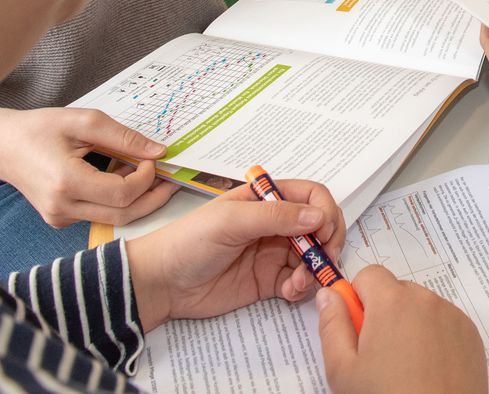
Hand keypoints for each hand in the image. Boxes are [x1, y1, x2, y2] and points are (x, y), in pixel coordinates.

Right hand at [0, 107, 177, 226]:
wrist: (1, 145)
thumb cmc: (39, 128)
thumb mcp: (84, 122)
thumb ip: (124, 137)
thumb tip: (159, 151)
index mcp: (66, 183)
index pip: (122, 194)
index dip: (147, 178)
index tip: (153, 158)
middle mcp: (61, 208)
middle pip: (123, 214)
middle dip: (153, 196)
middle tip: (170, 178)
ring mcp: (59, 218)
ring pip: (113, 218)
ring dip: (138, 200)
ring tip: (151, 176)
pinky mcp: (60, 220)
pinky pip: (99, 215)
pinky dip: (117, 201)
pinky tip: (123, 180)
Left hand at [125, 178, 344, 330]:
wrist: (161, 283)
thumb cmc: (189, 241)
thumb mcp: (231, 221)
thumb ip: (275, 216)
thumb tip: (318, 216)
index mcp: (266, 199)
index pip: (311, 196)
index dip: (325, 212)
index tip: (323, 234)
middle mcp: (275, 223)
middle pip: (319, 227)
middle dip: (327, 244)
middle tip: (323, 262)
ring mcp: (273, 253)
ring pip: (313, 257)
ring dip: (314, 270)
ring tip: (297, 283)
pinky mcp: (268, 281)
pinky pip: (298, 282)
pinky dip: (301, 287)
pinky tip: (288, 292)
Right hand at [317, 265, 485, 393]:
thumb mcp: (343, 369)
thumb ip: (332, 325)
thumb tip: (328, 295)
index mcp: (392, 301)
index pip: (370, 274)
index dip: (359, 299)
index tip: (358, 328)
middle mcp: (426, 300)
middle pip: (397, 291)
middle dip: (384, 313)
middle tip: (378, 354)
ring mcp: (452, 316)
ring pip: (421, 307)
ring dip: (410, 324)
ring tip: (404, 366)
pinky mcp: (470, 333)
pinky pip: (444, 322)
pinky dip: (434, 337)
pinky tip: (427, 369)